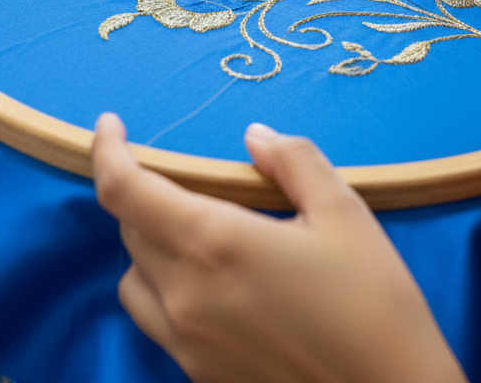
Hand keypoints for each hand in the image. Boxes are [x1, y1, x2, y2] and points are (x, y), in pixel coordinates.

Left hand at [93, 114, 466, 382]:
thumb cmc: (373, 301)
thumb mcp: (343, 211)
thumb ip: (292, 161)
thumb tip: (254, 136)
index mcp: (214, 242)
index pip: (124, 191)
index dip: (107, 151)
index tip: (110, 123)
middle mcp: (184, 295)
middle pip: (129, 230)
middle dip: (144, 192)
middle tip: (189, 178)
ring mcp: (187, 343)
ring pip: (133, 280)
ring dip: (150, 245)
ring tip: (199, 232)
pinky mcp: (200, 377)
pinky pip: (158, 321)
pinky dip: (167, 290)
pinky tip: (220, 285)